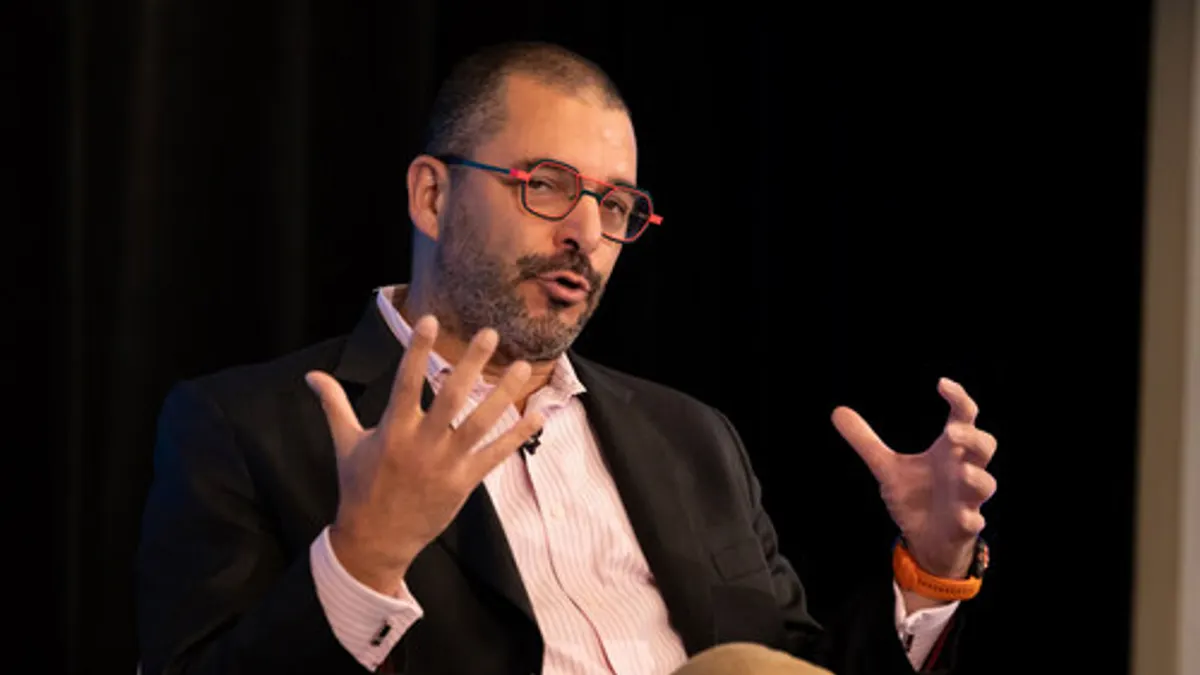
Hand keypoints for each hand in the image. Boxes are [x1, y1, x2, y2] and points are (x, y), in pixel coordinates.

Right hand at [304, 315, 543, 593]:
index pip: (406, 381)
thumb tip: (312, 375)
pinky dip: (517, 435)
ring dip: (503, 395)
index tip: (429, 320)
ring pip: (480, 423)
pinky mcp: (464, 483)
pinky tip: (537, 416)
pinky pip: (495, 455)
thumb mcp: (345, 444)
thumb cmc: (359, 487)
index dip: (417, 350)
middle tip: (490, 334)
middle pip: (451, 397)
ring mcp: (445, 464)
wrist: (375, 540)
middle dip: (471, 363)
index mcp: (392, 429)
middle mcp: (421, 444)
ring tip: (521, 367)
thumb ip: (334, 405)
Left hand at [832, 378, 997, 578]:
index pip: (963, 417)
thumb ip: (865, 441)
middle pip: (985, 446)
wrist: (925, 537)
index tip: (941, 383)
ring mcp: (966, 498)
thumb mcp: (886, 467)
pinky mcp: (964, 525)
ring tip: (960, 471)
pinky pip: (973, 522)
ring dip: (975, 477)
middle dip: (972, 438)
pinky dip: (970, 519)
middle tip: (951, 431)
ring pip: (985, 484)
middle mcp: (963, 469)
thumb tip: (837, 411)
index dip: (959, 399)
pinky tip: (964, 517)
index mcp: (948, 450)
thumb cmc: (915, 495)